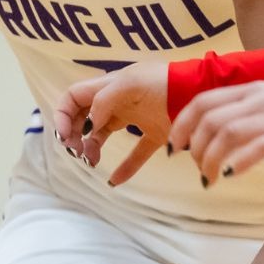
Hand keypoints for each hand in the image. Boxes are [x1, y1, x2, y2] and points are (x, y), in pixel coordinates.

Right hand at [53, 63, 170, 185]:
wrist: (201, 90)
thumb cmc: (165, 82)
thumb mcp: (130, 84)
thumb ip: (104, 101)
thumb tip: (89, 125)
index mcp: (109, 85)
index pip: (73, 96)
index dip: (62, 115)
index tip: (65, 136)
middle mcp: (118, 100)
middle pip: (83, 116)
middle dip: (74, 133)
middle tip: (77, 151)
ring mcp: (136, 117)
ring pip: (102, 134)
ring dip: (91, 147)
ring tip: (92, 160)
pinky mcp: (155, 133)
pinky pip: (136, 153)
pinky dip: (125, 168)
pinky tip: (115, 181)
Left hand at [173, 82, 263, 183]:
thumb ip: (246, 111)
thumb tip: (213, 131)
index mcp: (252, 89)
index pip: (203, 101)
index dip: (182, 124)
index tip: (174, 146)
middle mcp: (261, 98)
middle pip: (210, 119)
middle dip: (195, 147)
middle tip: (195, 168)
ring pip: (228, 134)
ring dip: (211, 159)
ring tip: (210, 178)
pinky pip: (257, 147)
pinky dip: (237, 162)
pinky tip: (230, 175)